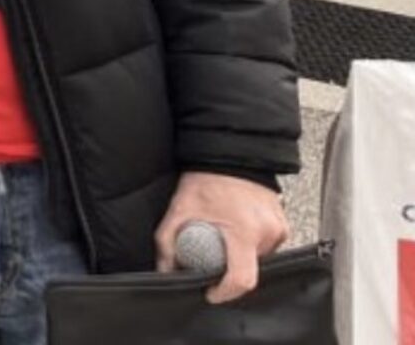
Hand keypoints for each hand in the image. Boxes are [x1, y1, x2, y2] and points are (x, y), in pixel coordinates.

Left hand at [154, 171, 288, 303]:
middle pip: (250, 271)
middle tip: (211, 256)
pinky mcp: (283, 225)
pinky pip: (266, 247)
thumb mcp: (179, 211)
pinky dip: (250, 246)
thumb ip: (168, 244)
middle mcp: (266, 232)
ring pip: (259, 260)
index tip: (211, 292)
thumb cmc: (206, 179)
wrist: (229, 154)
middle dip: (228, 270)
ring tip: (224, 238)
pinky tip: (236, 231)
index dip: (225, 292)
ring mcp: (278, 229)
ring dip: (240, 257)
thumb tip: (165, 271)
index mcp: (243, 231)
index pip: (242, 279)